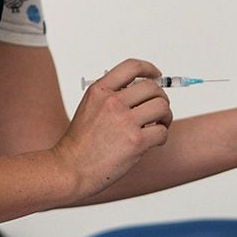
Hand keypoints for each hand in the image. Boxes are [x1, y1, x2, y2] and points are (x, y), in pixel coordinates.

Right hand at [54, 58, 170, 199]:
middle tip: (159, 110)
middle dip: (161, 98)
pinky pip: (162, 131)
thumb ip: (110, 97)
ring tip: (159, 125)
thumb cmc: (80, 144)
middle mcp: (112, 102)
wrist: (70, 168)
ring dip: (165, 117)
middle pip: (152, 88)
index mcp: (99, 91)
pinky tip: (153, 142)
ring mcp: (125, 121)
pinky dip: (162, 136)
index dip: (149, 69)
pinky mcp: (136, 141)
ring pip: (162, 107)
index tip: (157, 75)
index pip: (131, 67)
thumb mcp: (88, 108)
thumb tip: (140, 92)